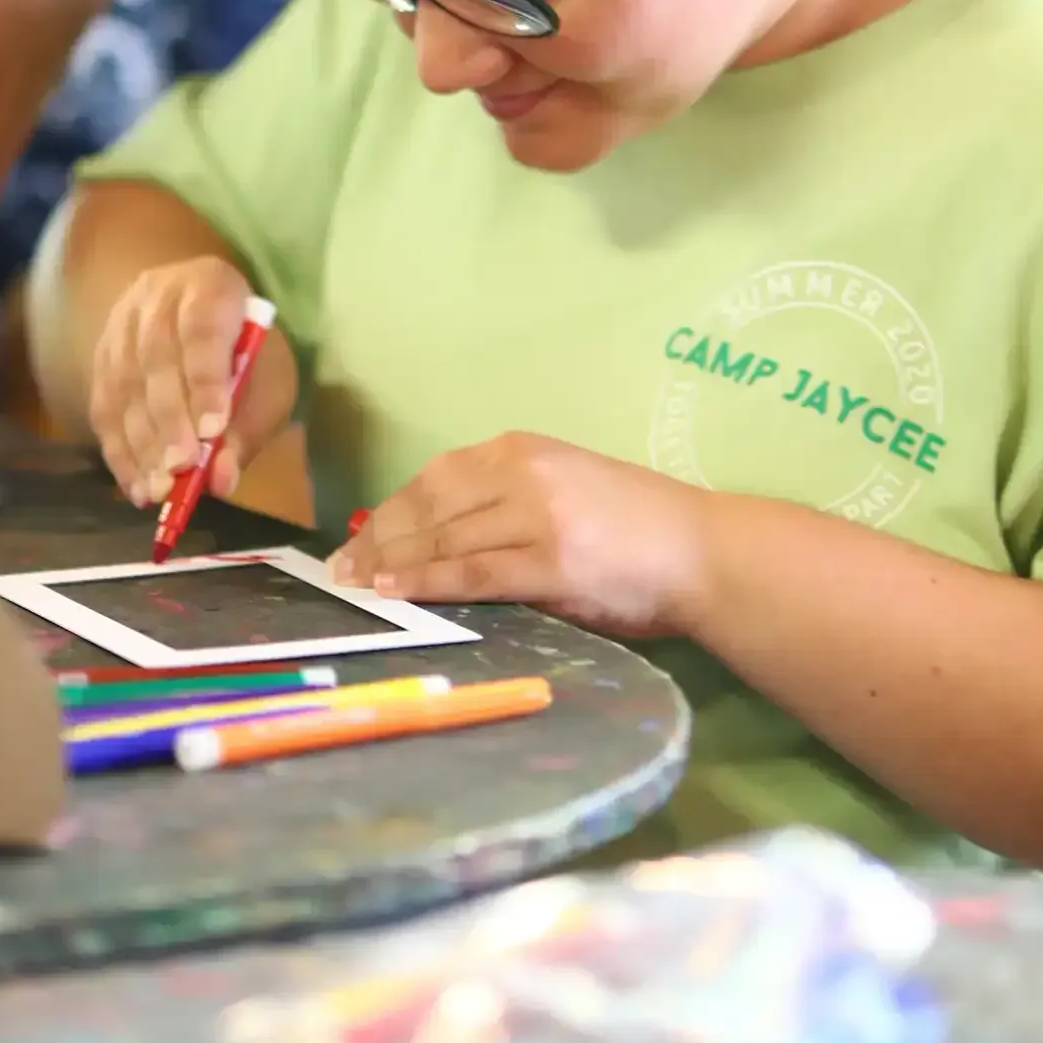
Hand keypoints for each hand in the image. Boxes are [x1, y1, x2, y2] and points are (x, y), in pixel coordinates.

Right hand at [89, 256, 296, 508]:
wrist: (205, 317)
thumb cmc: (246, 349)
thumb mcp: (267, 379)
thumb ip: (248, 426)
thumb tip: (221, 481)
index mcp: (209, 284)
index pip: (201, 327)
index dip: (204, 378)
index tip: (212, 429)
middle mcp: (156, 296)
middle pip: (155, 356)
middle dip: (169, 419)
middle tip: (181, 468)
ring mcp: (120, 324)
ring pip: (122, 384)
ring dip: (140, 442)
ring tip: (159, 489)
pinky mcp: (100, 358)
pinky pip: (102, 407)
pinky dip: (118, 451)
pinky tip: (136, 486)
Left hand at [328, 433, 710, 635]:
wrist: (703, 551)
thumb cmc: (638, 529)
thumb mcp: (567, 492)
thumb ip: (509, 506)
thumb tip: (437, 545)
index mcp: (523, 449)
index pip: (435, 478)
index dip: (390, 511)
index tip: (359, 539)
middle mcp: (523, 472)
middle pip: (428, 506)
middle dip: (378, 539)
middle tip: (338, 569)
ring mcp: (536, 515)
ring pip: (442, 539)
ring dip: (390, 564)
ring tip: (353, 586)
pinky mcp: (550, 561)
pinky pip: (472, 572)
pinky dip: (426, 583)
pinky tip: (394, 593)